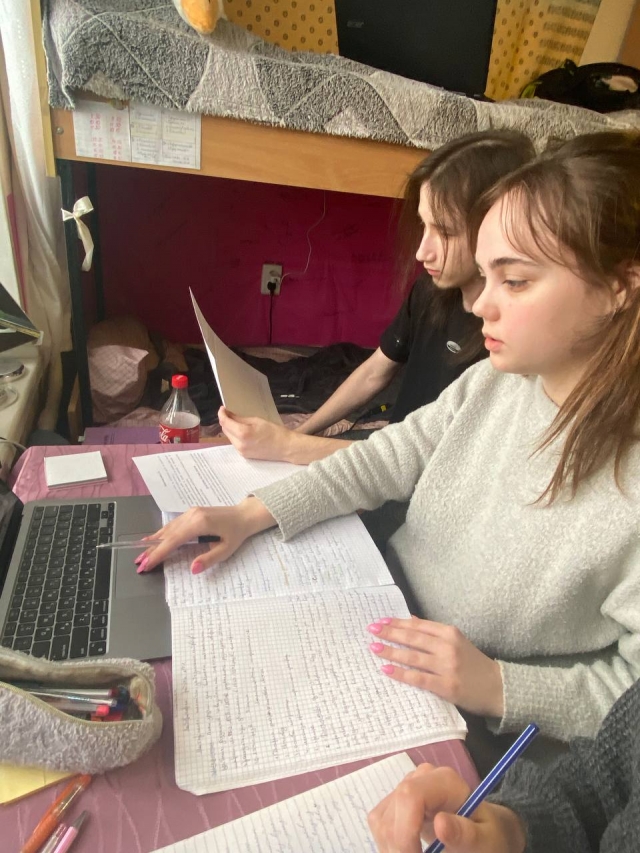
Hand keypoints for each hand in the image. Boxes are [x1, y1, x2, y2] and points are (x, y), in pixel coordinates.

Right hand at [136, 497, 274, 573]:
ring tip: (142, 555)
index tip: (147, 564)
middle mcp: (191, 516)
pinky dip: (162, 534)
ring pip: (168, 529)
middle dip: (152, 550)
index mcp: (199, 524)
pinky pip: (173, 525)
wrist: (244, 514)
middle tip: (139, 564)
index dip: (159, 553)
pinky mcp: (191, 513)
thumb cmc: (237, 533)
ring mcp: (190, 513)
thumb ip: (209, 559)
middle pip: (167, 535)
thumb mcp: (227, 549)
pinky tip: (153, 539)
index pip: (174, 541)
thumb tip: (192, 569)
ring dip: (154, 542)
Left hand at [218, 407, 296, 461]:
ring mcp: (241, 451)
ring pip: (229, 437)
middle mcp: (240, 444)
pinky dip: (236, 436)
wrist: (285, 447)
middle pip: (225, 430)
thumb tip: (229, 414)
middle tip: (230, 413)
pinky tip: (243, 432)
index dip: (222, 414)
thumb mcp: (257, 420)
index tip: (223, 409)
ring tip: (238, 423)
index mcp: (243, 433)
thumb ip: (240, 418)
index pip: (225, 422)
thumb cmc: (275, 432)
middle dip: (226, 421)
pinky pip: (235, 443)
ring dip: (231, 429)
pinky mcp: (245, 455)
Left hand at [367, 616, 503, 716]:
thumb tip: (410, 620)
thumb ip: (434, 632)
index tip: (381, 621)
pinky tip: (387, 670)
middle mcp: (447, 646)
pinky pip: (419, 678)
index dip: (398, 622)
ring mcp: (447, 666)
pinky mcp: (446, 685)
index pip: (419, 625)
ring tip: (375, 647)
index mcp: (450, 633)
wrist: (497, 687)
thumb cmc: (474, 663)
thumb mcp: (457, 641)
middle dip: (390, 633)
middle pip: (413, 638)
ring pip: (413, 656)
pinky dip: (401, 673)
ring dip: (391, 651)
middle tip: (372, 630)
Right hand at [368, 763, 525, 852]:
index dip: (404, 831)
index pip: (409, 796)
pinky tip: (408, 851)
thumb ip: (465, 833)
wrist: (486, 830)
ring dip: (392, 848)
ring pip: (381, 821)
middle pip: (391, 812)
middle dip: (398, 847)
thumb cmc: (490, 836)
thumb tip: (440, 823)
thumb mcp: (486, 840)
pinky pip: (380, 824)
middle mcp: (420, 778)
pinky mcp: (396, 801)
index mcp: (444, 781)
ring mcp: (406, 788)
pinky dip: (389, 845)